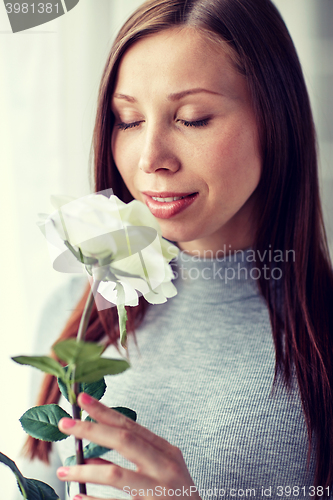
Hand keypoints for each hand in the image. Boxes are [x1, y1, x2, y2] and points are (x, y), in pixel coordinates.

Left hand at [57, 392, 201, 499]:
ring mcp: (158, 491)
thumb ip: (131, 460)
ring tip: (63, 471)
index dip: (105, 412)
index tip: (83, 401)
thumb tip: (89, 457)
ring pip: (116, 475)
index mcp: (166, 452)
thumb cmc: (176, 496)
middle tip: (65, 424)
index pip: (131, 426)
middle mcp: (164, 467)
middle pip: (124, 441)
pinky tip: (77, 497)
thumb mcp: (160, 471)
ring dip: (85, 472)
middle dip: (92, 430)